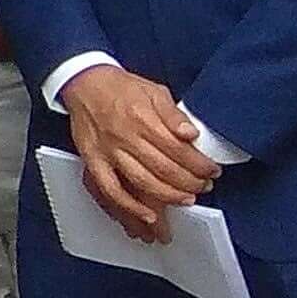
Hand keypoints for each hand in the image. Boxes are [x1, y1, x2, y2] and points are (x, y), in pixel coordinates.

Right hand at [62, 63, 221, 244]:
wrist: (84, 83)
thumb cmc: (120, 87)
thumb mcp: (154, 90)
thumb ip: (173, 114)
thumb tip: (191, 133)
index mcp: (142, 118)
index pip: (179, 149)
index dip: (200, 164)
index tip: (212, 171)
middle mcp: (126, 136)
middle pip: (165, 169)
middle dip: (191, 182)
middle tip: (204, 185)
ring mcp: (108, 151)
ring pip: (143, 182)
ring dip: (169, 195)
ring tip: (186, 198)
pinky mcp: (94, 161)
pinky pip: (112, 190)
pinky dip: (130, 206)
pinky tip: (148, 214)